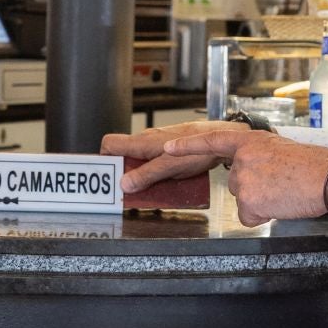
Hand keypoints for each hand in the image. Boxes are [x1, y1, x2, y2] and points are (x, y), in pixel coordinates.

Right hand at [101, 120, 247, 194]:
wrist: (222, 137)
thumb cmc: (197, 146)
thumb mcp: (169, 166)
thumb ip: (146, 175)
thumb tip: (124, 184)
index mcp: (141, 143)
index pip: (109, 144)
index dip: (105, 159)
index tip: (109, 176)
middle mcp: (147, 141)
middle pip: (124, 156)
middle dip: (125, 174)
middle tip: (130, 191)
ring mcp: (158, 145)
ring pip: (140, 161)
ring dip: (141, 176)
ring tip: (149, 190)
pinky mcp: (169, 149)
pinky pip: (154, 162)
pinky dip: (154, 173)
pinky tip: (165, 183)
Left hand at [160, 130, 327, 226]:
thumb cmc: (313, 166)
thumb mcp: (279, 150)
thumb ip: (258, 157)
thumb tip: (252, 174)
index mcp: (251, 141)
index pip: (212, 140)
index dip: (188, 145)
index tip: (168, 147)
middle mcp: (243, 158)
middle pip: (235, 183)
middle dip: (255, 189)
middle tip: (281, 184)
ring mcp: (244, 179)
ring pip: (243, 201)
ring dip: (261, 203)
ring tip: (284, 193)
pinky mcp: (249, 200)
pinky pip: (248, 217)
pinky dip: (263, 217)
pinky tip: (281, 205)